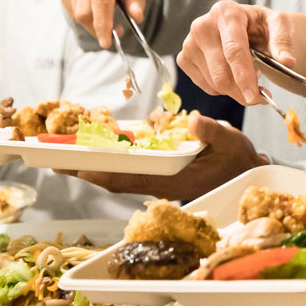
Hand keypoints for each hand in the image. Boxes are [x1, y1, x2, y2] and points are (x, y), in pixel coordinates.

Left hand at [54, 115, 268, 200]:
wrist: (248, 174)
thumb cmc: (239, 159)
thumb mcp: (231, 141)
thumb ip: (211, 131)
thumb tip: (194, 120)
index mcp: (175, 179)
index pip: (131, 177)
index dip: (103, 172)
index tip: (78, 165)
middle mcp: (162, 184)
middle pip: (116, 180)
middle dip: (87, 171)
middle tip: (57, 161)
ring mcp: (160, 182)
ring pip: (119, 178)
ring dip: (95, 168)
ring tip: (70, 157)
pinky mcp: (161, 177)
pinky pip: (130, 173)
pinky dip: (112, 165)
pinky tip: (102, 154)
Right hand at [56, 0, 146, 47]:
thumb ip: (137, 0)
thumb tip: (137, 17)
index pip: (101, 0)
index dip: (103, 23)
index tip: (107, 42)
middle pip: (85, 11)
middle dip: (98, 29)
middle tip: (113, 33)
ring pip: (77, 13)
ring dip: (91, 23)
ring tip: (106, 16)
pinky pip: (71, 9)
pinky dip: (83, 15)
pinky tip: (93, 7)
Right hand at [177, 1, 294, 105]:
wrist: (245, 25)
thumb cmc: (262, 25)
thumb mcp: (279, 25)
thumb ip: (283, 42)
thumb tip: (288, 62)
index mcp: (226, 13)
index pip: (233, 50)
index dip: (244, 76)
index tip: (254, 97)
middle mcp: (202, 26)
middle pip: (221, 73)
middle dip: (243, 91)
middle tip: (261, 97)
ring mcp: (189, 43)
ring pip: (214, 83)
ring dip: (236, 90)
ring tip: (250, 77)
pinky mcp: (184, 58)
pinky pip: (206, 86)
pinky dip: (223, 89)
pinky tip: (233, 75)